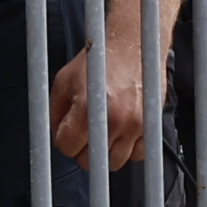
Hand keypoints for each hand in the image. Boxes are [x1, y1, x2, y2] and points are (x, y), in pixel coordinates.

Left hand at [51, 5, 155, 164]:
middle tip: (86, 131)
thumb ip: (56, 112)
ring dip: (107, 152)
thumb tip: (57, 138)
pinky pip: (138, 155)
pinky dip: (129, 149)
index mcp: (86, 108)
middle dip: (84, 149)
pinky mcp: (151, 124)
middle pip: (90, 162)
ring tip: (105, 131)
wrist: (133, 43)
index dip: (64, 140)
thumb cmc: (98, 60)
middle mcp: (112, 119)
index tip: (69, 129)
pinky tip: (123, 132)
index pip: (66, 147)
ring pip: (115, 162)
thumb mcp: (64, 80)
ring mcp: (134, 124)